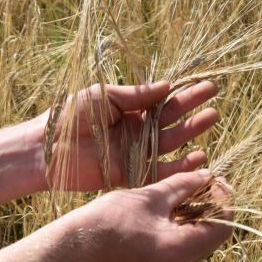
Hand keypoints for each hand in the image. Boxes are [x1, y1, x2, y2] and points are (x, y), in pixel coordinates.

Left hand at [33, 81, 218, 191]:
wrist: (46, 149)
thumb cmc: (69, 117)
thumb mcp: (104, 96)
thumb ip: (136, 95)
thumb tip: (167, 86)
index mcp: (129, 111)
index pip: (163, 101)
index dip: (185, 94)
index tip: (208, 86)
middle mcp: (136, 132)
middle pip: (171, 122)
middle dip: (193, 112)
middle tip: (215, 104)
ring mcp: (135, 153)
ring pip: (170, 144)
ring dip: (191, 134)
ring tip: (211, 121)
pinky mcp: (131, 175)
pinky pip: (160, 171)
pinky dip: (180, 166)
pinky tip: (199, 157)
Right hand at [60, 170, 233, 261]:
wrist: (72, 249)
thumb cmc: (109, 220)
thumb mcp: (149, 197)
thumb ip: (182, 186)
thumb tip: (207, 176)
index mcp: (181, 250)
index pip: (222, 226)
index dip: (224, 200)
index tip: (216, 178)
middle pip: (212, 235)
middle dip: (211, 206)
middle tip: (202, 180)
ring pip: (196, 240)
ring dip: (196, 214)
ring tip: (186, 189)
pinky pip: (180, 245)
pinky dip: (182, 225)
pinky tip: (171, 205)